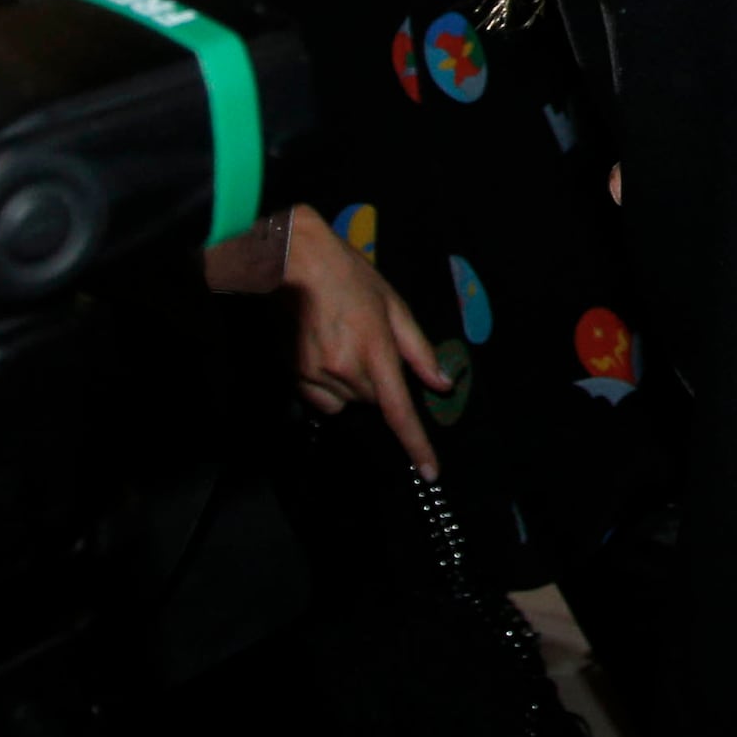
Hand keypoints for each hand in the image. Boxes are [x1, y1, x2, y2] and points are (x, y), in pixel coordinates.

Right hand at [277, 208, 445, 479]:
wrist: (297, 264)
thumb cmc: (352, 278)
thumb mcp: (395, 306)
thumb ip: (419, 350)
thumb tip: (442, 383)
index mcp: (376, 352)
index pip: (399, 411)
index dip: (417, 445)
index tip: (430, 472)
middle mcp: (346, 371)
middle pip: (374, 403)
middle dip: (380, 385)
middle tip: (371, 347)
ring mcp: (316, 376)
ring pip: (347, 404)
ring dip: (354, 388)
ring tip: (345, 346)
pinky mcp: (294, 377)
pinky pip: (321, 400)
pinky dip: (329, 388)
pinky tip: (325, 355)